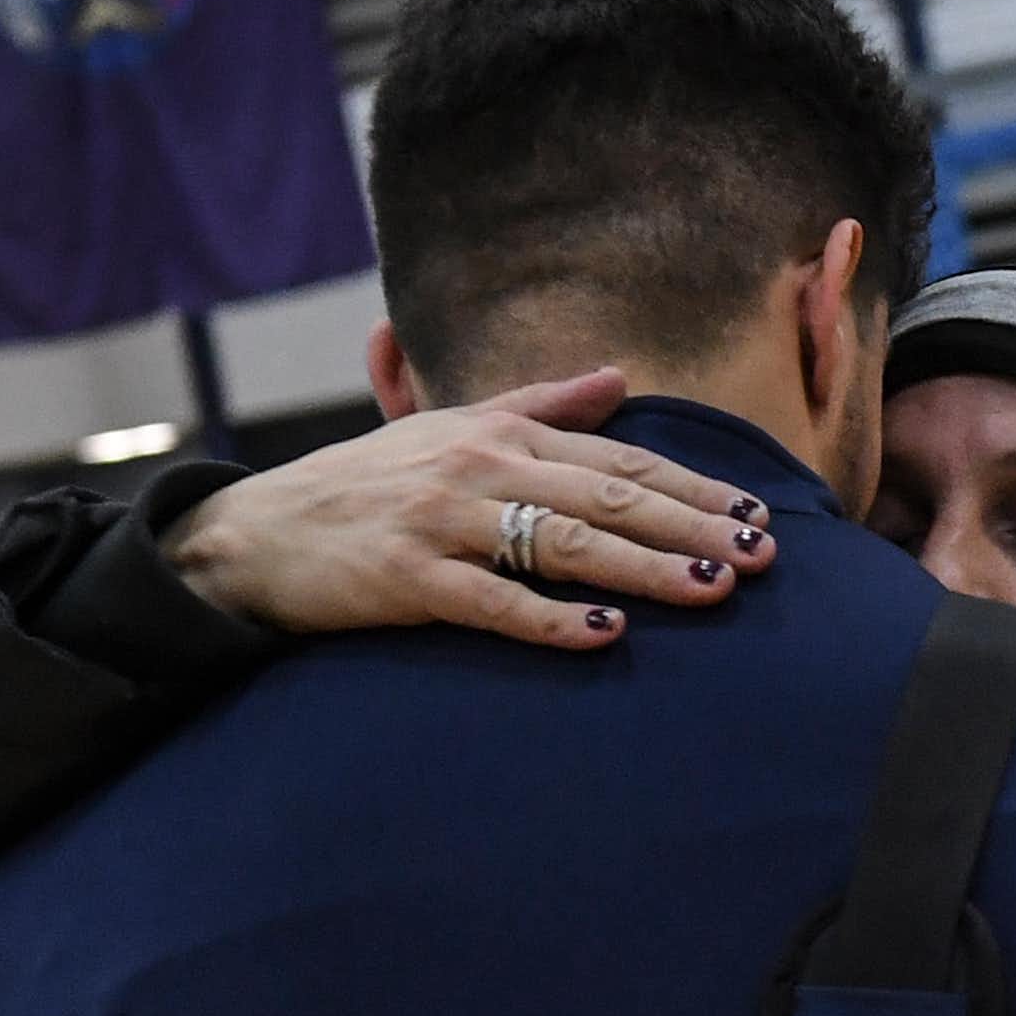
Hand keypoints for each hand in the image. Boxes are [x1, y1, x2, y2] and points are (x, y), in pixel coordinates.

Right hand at [163, 370, 777, 652]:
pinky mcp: (407, 579)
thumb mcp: (451, 429)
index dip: (691, 487)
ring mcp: (442, 522)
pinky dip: (553, 621)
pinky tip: (608, 636)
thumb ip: (540, 406)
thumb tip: (619, 379)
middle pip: (608, 497)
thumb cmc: (364, 488)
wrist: (253, 536)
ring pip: (565, 544)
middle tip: (762, 555)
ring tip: (711, 589)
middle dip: (692, 526)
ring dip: (645, 568)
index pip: (617, 459)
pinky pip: (493, 602)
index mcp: (499, 433)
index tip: (755, 515)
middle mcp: (478, 467)